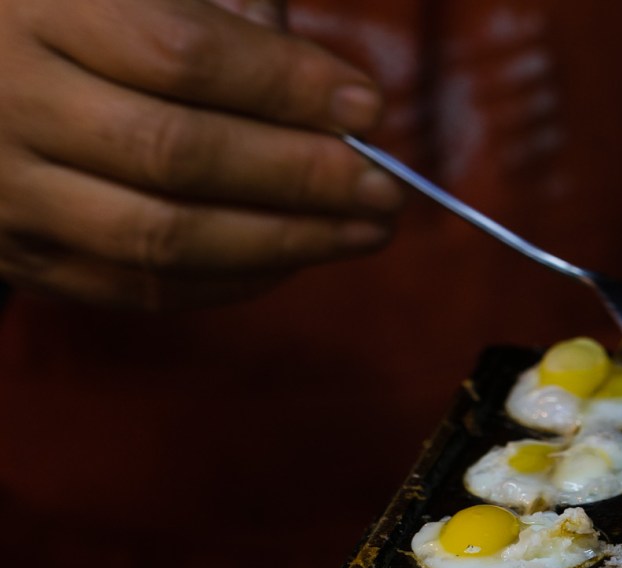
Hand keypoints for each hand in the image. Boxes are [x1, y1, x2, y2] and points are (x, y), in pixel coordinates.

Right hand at [0, 0, 401, 308]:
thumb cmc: (75, 23)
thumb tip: (340, 100)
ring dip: (285, 241)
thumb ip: (227, 17)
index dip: (286, 85)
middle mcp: (12, 100)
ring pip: (163, 236)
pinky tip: (297, 258)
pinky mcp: (23, 258)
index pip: (183, 53)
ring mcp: (9, 190)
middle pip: (178, 153)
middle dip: (301, 177)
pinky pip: (141, 287)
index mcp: (44, 7)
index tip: (368, 109)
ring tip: (364, 231)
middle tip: (385, 189)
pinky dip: (233, 280)